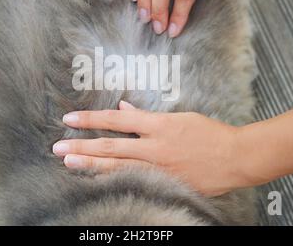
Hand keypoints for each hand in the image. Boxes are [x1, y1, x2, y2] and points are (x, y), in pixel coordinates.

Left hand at [53, 101, 250, 196]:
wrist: (235, 157)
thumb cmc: (209, 133)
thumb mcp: (178, 117)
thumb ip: (147, 116)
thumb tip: (123, 109)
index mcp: (158, 125)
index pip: (117, 120)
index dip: (91, 119)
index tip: (70, 119)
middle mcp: (154, 146)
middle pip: (110, 147)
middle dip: (82, 146)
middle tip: (57, 147)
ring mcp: (159, 168)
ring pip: (117, 167)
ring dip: (90, 164)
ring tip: (67, 162)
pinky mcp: (165, 184)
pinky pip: (134, 182)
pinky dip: (113, 180)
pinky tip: (96, 180)